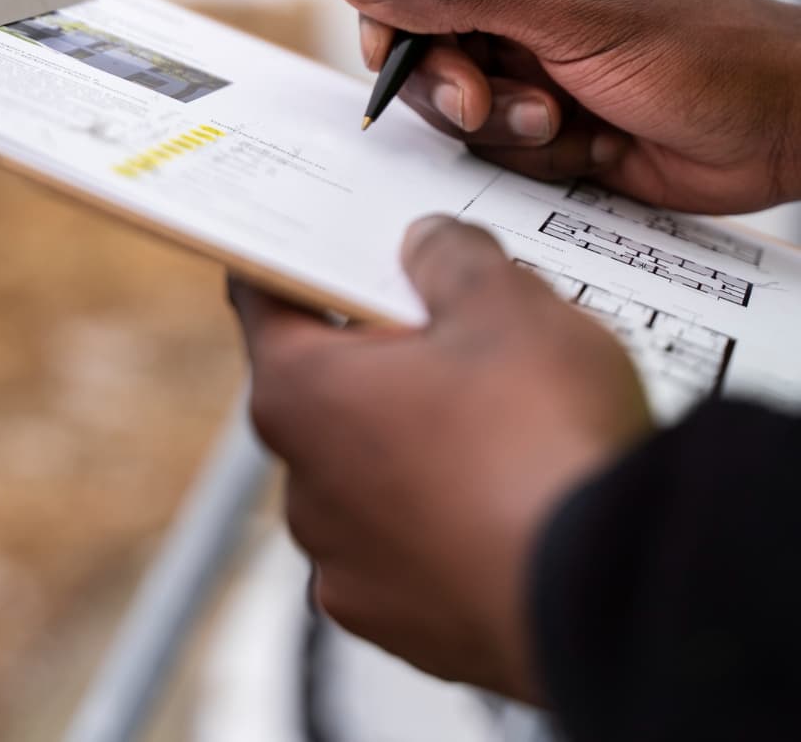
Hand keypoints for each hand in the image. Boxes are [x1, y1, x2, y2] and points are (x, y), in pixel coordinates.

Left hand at [231, 216, 649, 697]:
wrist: (612, 597)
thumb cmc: (540, 442)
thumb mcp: (505, 301)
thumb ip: (451, 256)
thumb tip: (428, 246)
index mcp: (301, 394)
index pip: (265, 303)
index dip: (297, 265)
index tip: (316, 249)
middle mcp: (305, 491)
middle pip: (328, 392)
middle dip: (383, 357)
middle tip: (456, 326)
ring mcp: (353, 571)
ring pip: (376, 476)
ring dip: (420, 445)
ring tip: (508, 421)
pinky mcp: (411, 632)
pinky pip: (419, 550)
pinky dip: (454, 521)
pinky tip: (516, 495)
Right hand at [336, 0, 800, 213]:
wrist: (784, 134)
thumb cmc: (710, 50)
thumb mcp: (577, 13)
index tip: (390, 44)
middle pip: (421, 25)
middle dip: (448, 75)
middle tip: (483, 103)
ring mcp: (533, 54)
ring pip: (451, 90)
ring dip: (498, 120)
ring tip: (559, 122)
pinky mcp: (544, 114)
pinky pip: (490, 139)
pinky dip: (530, 151)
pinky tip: (588, 141)